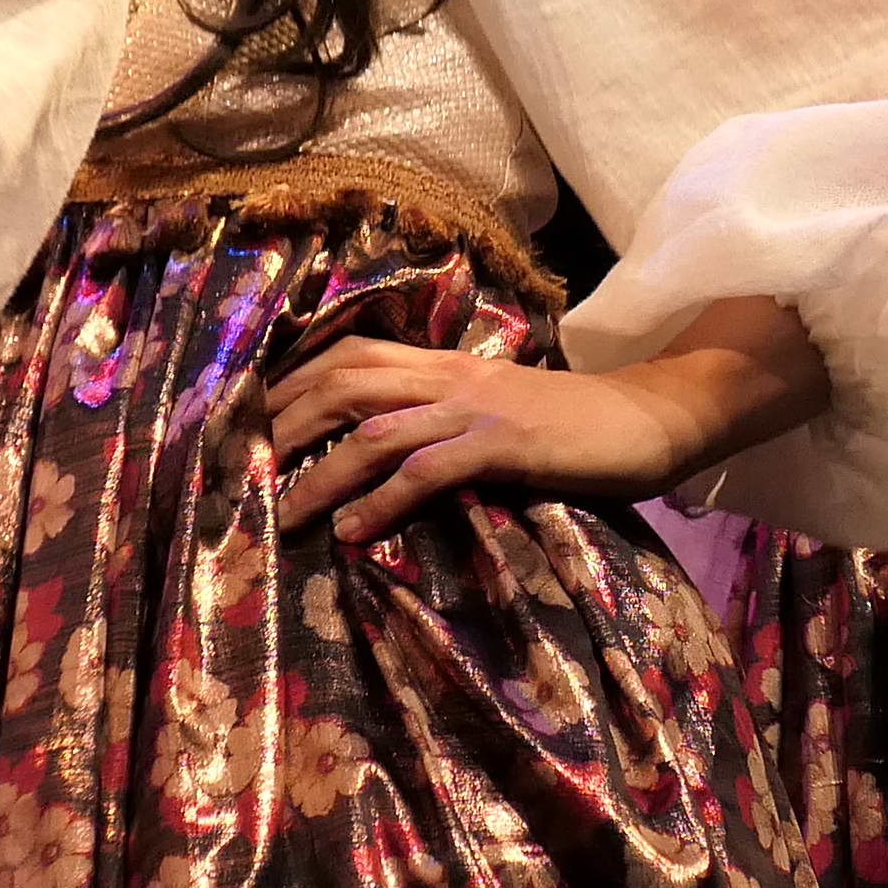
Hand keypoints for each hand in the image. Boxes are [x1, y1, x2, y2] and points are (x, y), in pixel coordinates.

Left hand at [263, 298, 826, 542]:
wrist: (651, 417)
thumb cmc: (572, 425)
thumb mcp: (496, 411)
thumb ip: (442, 421)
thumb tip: (379, 454)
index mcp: (443, 364)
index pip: (346, 357)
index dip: (288, 385)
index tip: (243, 423)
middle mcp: (448, 375)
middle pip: (341, 383)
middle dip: (282, 426)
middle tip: (237, 471)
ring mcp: (475, 407)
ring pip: (373, 430)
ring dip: (318, 472)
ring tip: (280, 515)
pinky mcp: (504, 443)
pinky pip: (427, 469)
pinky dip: (381, 499)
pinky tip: (352, 529)